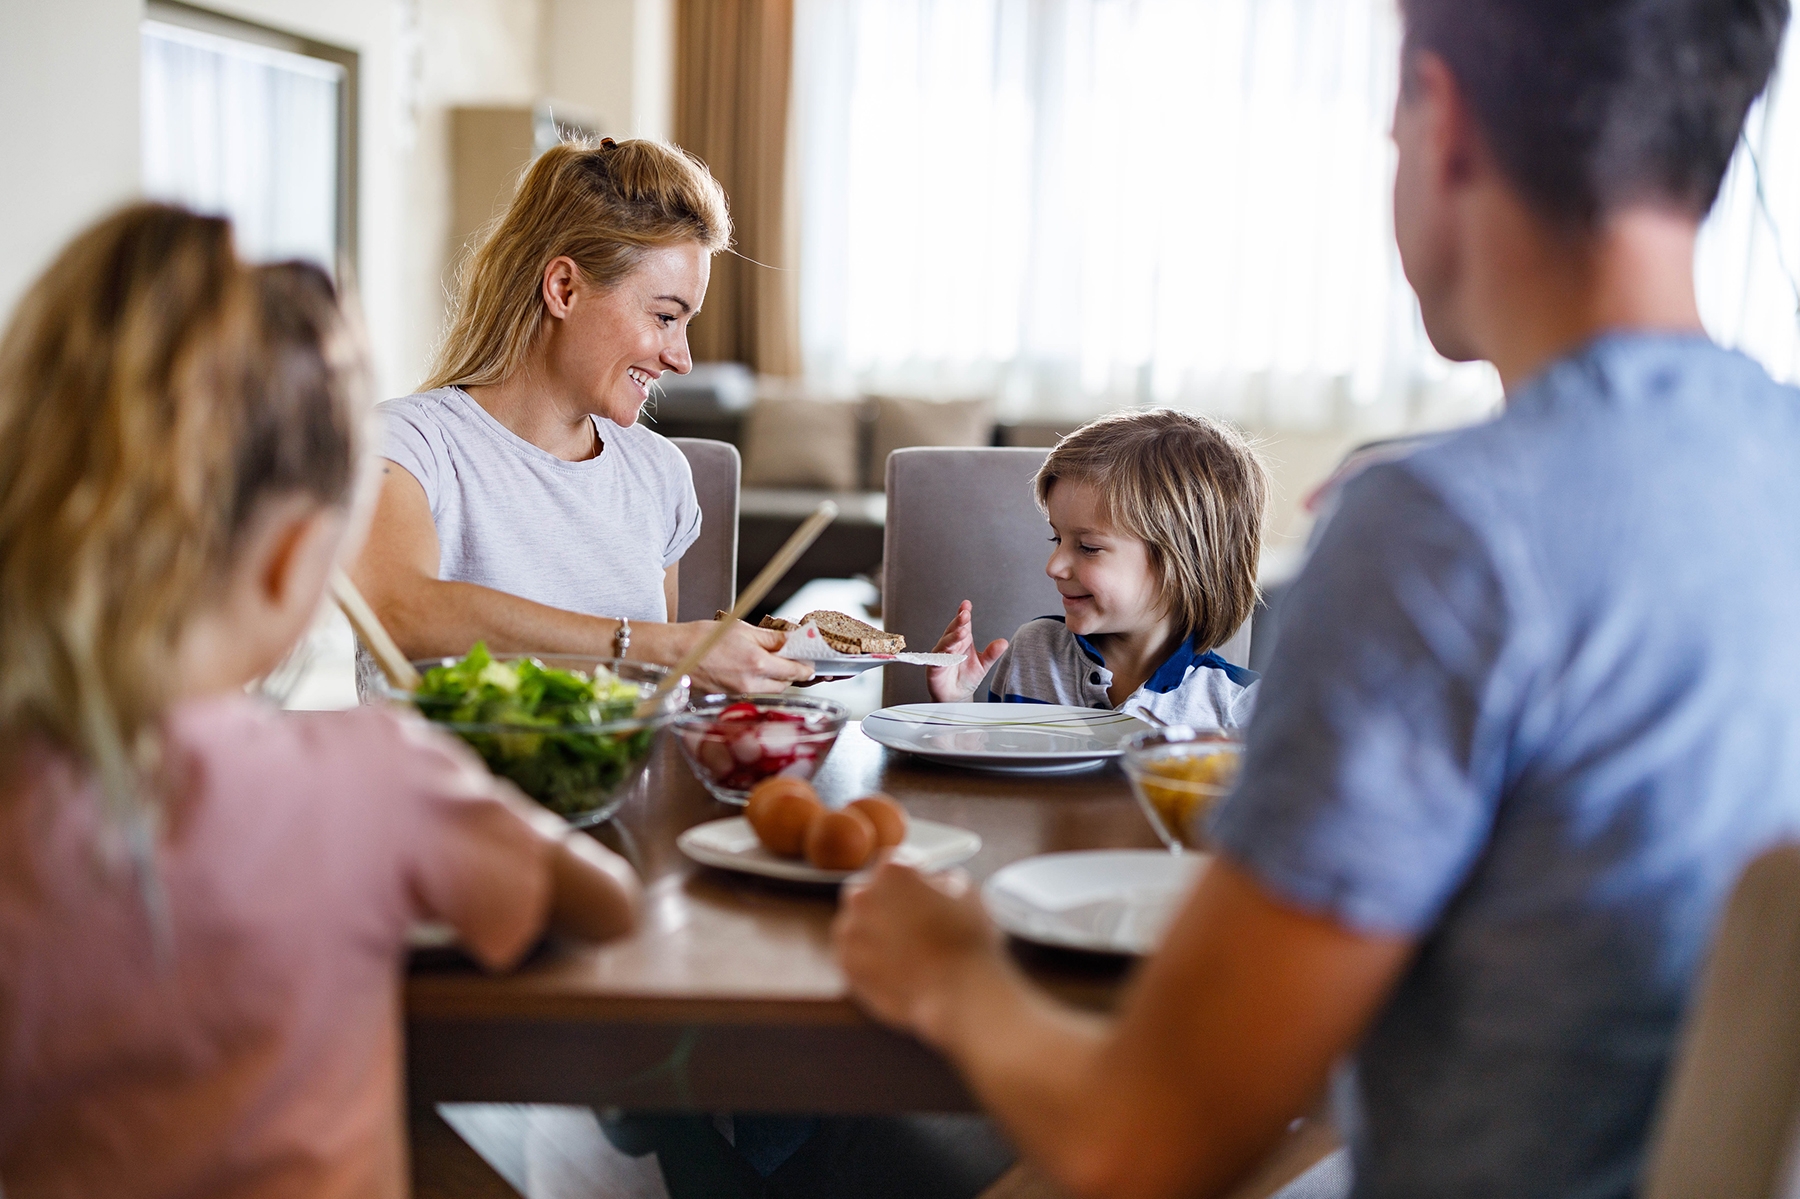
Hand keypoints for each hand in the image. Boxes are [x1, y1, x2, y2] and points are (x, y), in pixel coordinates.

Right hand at [687, 621, 814, 694]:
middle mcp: (751, 683)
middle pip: (784, 684)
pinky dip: (758, 684)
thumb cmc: (702, 638)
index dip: (806, 667)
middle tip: (789, 658)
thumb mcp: (742, 629)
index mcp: (757, 663)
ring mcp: (740, 694)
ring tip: (766, 663)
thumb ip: (771, 638)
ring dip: (775, 680)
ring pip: (770, 691)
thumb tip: (792, 639)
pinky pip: (754, 694)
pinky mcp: (730, 698)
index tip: (811, 663)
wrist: (674, 654)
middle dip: (790, 673)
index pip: (794, 671)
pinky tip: (749, 671)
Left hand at [833, 860, 1002, 1044]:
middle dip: (885, 901)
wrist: (957, 993)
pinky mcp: (846, 965)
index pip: (894, 862)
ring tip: (904, 949)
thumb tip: (935, 884)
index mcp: (893, 873)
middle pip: (868, 890)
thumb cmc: (966, 943)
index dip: (910, 874)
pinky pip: (853, 954)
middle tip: (910, 921)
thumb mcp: (968, 893)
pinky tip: (894, 967)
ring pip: (856, 923)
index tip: (918, 887)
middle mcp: (864, 897)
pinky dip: (868, 958)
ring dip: (874, 930)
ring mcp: (851, 932)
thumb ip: (943, 880)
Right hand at [927, 601, 1007, 702]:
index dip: (964, 614)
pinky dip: (942, 656)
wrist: (956, 696)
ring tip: (962, 633)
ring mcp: (942, 655)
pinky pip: (937, 660)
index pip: (963, 625)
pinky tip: (948, 651)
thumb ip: (992, 653)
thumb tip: (1003, 642)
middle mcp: (951, 645)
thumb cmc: (966, 677)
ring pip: (945, 643)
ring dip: (953, 637)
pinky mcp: (934, 667)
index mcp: (963, 641)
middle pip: (953, 630)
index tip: (967, 605)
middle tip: (965, 615)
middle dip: (958, 622)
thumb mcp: (983, 664)